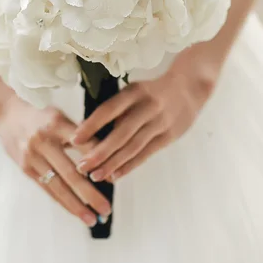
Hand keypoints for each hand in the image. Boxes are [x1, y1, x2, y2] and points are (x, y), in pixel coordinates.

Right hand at [0, 95, 111, 226]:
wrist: (7, 114)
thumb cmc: (42, 115)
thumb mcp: (61, 116)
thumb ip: (80, 133)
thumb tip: (106, 154)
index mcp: (57, 123)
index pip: (83, 144)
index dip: (99, 161)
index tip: (114, 177)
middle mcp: (44, 140)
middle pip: (71, 172)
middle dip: (90, 194)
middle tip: (107, 210)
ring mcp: (33, 155)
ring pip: (58, 185)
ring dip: (76, 205)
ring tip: (92, 219)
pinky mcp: (25, 167)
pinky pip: (47, 188)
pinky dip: (62, 201)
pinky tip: (74, 212)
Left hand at [72, 62, 214, 181]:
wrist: (189, 86)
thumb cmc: (151, 91)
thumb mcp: (134, 91)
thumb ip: (117, 109)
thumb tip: (90, 133)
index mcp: (134, 92)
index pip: (108, 110)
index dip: (91, 126)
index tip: (74, 140)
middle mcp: (147, 107)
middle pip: (121, 133)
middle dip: (99, 152)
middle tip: (81, 167)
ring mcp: (160, 122)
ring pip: (133, 147)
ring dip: (113, 164)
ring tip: (95, 176)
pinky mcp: (169, 136)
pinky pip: (146, 154)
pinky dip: (129, 166)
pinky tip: (115, 175)